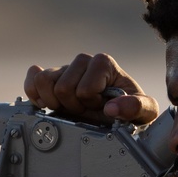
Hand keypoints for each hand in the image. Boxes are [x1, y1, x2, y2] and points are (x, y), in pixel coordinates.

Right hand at [24, 53, 158, 125]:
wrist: (119, 115)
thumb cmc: (133, 110)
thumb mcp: (145, 111)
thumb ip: (136, 107)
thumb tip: (111, 108)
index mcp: (104, 63)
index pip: (84, 89)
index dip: (91, 105)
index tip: (102, 108)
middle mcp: (83, 61)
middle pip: (62, 87)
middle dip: (73, 107)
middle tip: (87, 111)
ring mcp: (66, 68)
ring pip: (43, 81)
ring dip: (55, 103)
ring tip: (70, 109)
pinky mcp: (51, 77)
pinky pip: (32, 78)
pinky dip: (35, 94)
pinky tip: (49, 105)